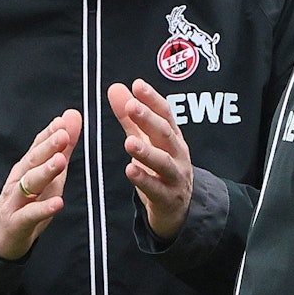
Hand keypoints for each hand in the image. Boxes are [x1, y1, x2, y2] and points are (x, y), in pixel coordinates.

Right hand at [0, 109, 82, 259]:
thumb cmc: (26, 202)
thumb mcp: (47, 175)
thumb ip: (62, 147)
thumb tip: (73, 116)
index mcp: (27, 167)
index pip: (38, 146)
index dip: (49, 133)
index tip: (63, 121)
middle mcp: (19, 180)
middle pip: (33, 161)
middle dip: (48, 147)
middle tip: (63, 134)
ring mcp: (16, 201)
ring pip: (29, 184)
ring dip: (45, 172)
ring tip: (60, 161)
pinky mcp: (16, 223)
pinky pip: (30, 215)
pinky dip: (43, 209)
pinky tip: (58, 203)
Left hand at [108, 79, 191, 241]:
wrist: (178, 210)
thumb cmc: (160, 170)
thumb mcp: (146, 141)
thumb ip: (130, 117)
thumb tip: (116, 88)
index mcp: (172, 137)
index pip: (165, 113)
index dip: (152, 99)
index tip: (138, 85)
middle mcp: (177, 154)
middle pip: (165, 134)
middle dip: (149, 119)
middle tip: (132, 106)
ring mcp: (175, 176)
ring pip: (163, 162)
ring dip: (146, 151)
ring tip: (129, 142)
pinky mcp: (168, 198)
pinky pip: (156, 189)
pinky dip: (144, 180)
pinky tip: (130, 170)